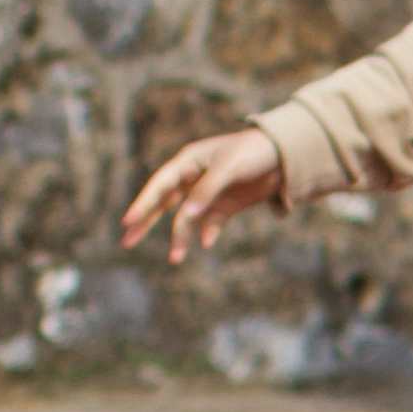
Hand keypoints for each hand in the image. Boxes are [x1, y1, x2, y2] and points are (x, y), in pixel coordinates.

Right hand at [120, 124, 283, 261]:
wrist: (286, 155)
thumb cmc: (252, 152)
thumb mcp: (229, 168)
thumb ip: (207, 190)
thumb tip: (187, 214)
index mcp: (188, 162)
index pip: (159, 185)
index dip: (142, 203)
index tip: (128, 221)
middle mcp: (193, 178)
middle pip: (164, 203)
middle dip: (146, 222)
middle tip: (127, 241)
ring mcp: (210, 193)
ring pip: (186, 218)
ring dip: (180, 236)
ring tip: (175, 258)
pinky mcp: (227, 204)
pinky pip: (211, 222)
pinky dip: (208, 232)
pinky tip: (206, 242)